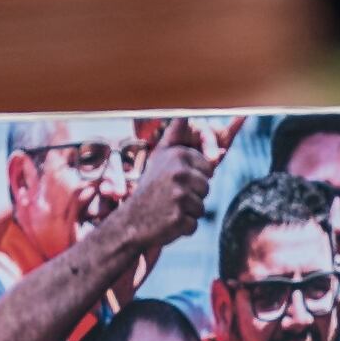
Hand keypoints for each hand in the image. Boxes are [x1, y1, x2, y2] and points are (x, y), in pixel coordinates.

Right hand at [121, 119, 214, 252]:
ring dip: (188, 212)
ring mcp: (179, 196)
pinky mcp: (178, 218)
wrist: (131, 220)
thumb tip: (184, 113)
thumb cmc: (150, 188)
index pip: (208, 168)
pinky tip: (167, 221)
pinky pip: (193, 225)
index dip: (194, 178)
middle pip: (206, 188)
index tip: (175, 181)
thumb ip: (174, 136)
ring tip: (169, 208)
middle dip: (193, 196)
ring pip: (201, 208)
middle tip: (170, 197)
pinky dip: (183, 227)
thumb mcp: (160, 158)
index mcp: (177, 155)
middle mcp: (179, 172)